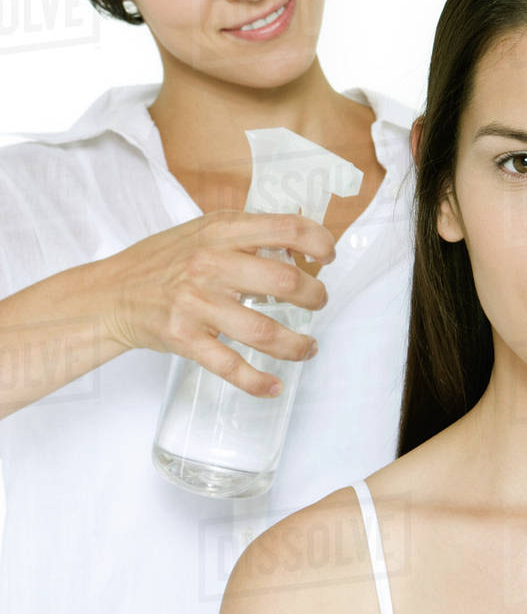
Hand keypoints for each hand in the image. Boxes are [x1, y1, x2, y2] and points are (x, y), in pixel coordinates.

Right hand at [99, 210, 334, 395]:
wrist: (111, 293)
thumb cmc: (162, 261)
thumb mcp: (203, 231)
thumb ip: (246, 235)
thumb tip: (298, 245)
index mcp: (221, 231)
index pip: (286, 228)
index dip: (319, 241)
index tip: (328, 256)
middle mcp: (211, 264)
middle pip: (284, 281)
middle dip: (314, 296)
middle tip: (319, 302)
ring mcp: (197, 304)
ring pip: (265, 331)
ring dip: (297, 344)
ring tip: (308, 347)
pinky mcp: (185, 339)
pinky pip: (231, 366)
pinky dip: (258, 382)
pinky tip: (274, 385)